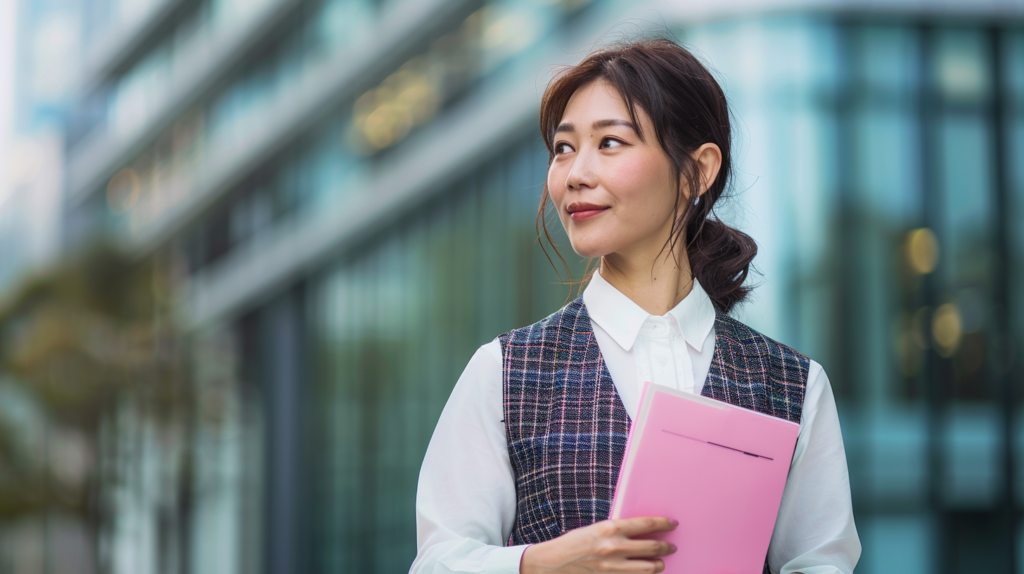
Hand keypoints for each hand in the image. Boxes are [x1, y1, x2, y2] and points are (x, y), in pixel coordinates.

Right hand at [519, 517, 677, 572]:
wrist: (556, 562)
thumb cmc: (575, 542)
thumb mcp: (597, 529)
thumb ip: (618, 531)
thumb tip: (641, 531)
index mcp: (611, 528)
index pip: (646, 524)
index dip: (663, 523)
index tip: (672, 523)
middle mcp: (615, 546)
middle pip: (652, 546)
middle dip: (666, 546)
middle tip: (671, 546)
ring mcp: (614, 565)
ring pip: (649, 567)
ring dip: (659, 564)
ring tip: (661, 562)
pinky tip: (646, 572)